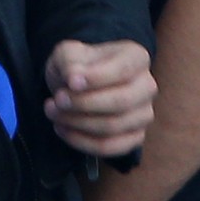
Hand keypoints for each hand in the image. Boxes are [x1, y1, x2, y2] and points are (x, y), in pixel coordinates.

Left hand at [44, 40, 154, 156]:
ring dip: (77, 122)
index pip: (123, 70)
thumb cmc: (77, 65)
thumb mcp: (67, 53)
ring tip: (53, 112)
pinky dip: (81, 141)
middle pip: (121, 102)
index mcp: (136, 58)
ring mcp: (144, 114)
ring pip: (113, 126)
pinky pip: (110, 147)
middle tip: (57, 100)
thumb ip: (70, 61)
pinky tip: (62, 128)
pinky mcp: (135, 137)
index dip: (96, 78)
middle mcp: (147, 86)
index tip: (70, 83)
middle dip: (83, 104)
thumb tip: (75, 79)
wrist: (77, 84)